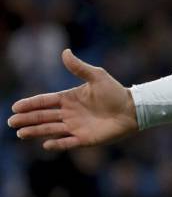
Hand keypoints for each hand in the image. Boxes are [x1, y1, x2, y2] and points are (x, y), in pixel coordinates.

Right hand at [7, 49, 138, 150]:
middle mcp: (69, 114)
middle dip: (27, 119)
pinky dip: (57, 144)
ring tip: (21, 133)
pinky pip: (67, 142)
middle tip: (12, 122)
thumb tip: (65, 52)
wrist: (133, 109)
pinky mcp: (85, 139)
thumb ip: (79, 67)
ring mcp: (75, 127)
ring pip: (50, 130)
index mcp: (69, 99)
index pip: (45, 102)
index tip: (16, 106)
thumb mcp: (97, 76)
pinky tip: (46, 144)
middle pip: (43, 117)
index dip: (30, 104)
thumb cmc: (115, 92)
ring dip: (36, 131)